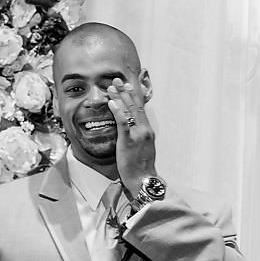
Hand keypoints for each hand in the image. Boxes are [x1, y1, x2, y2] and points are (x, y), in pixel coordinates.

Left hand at [106, 78, 156, 197]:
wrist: (143, 179)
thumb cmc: (140, 167)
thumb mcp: (141, 148)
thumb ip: (136, 137)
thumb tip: (128, 129)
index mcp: (148, 131)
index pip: (141, 110)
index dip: (133, 97)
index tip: (127, 87)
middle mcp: (145, 130)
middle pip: (135, 106)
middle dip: (126, 92)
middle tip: (117, 81)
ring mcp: (138, 135)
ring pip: (129, 111)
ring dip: (120, 97)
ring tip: (111, 87)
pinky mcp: (129, 140)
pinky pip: (123, 122)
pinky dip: (117, 111)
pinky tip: (111, 103)